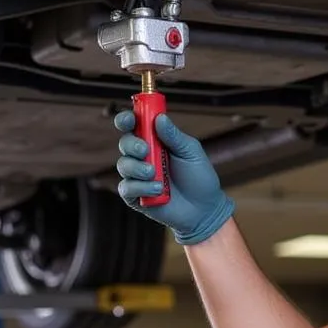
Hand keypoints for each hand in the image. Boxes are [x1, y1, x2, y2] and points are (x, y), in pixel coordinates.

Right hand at [114, 110, 234, 245]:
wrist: (204, 209)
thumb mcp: (191, 152)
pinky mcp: (135, 196)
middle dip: (132, 144)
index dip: (127, 119)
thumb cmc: (199, 177)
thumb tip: (159, 118)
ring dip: (138, 168)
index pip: (134, 125)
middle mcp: (143, 157)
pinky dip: (140, 187)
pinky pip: (126, 187)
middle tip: (145, 151)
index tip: (129, 119)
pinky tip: (158, 191)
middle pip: (124, 143)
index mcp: (156, 141)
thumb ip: (174, 136)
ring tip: (158, 175)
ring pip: (123, 165)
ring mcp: (137, 176)